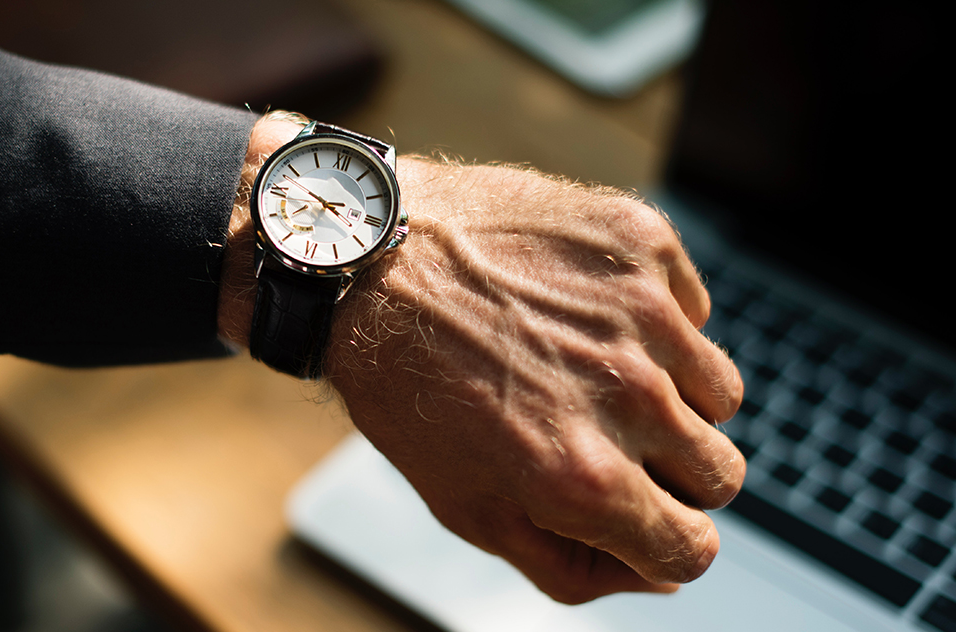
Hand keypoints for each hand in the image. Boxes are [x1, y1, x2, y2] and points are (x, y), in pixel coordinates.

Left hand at [220, 116, 744, 603]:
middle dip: (669, 473)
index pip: (691, 550)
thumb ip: (568, 565)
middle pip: (720, 475)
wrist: (367, 260)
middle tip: (602, 434)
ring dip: (671, 394)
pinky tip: (582, 310)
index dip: (662, 541)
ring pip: (720, 394)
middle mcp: (628, 397)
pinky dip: (655, 321)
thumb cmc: (406, 388)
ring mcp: (643, 313)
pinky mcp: (643, 244)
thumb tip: (655, 574)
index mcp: (583, 479)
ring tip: (591, 369)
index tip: (637, 514)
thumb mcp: (466, 507)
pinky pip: (694, 310)